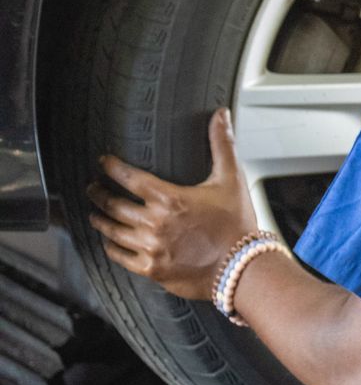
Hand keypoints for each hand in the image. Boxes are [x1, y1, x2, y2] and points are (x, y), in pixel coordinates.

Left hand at [86, 108, 258, 300]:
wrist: (243, 267)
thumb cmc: (237, 223)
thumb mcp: (231, 179)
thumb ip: (222, 144)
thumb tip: (220, 114)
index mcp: (170, 199)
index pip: (130, 178)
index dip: (112, 167)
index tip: (104, 161)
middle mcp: (155, 223)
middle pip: (114, 205)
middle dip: (99, 193)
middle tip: (92, 187)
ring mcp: (151, 248)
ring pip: (113, 231)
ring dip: (100, 219)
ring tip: (95, 213)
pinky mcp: (152, 269)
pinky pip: (121, 257)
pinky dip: (111, 247)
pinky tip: (109, 242)